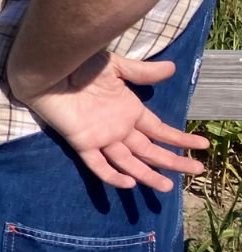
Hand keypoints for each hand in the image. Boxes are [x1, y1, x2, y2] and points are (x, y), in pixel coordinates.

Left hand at [14, 51, 207, 191]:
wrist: (48, 67)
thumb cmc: (79, 63)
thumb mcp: (116, 66)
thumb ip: (142, 72)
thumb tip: (173, 68)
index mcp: (129, 110)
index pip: (160, 130)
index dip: (180, 139)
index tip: (202, 146)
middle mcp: (118, 127)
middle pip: (150, 150)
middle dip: (173, 161)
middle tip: (197, 170)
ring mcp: (101, 137)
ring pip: (129, 161)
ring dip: (148, 175)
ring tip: (167, 187)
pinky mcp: (82, 142)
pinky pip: (98, 164)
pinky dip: (112, 175)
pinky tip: (129, 183)